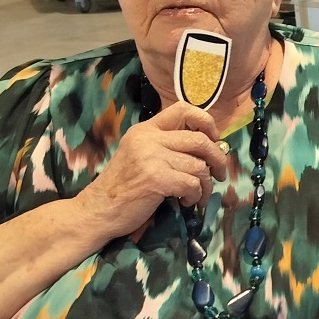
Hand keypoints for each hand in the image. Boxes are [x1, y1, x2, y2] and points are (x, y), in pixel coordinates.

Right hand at [73, 102, 228, 240]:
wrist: (98, 209)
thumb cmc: (124, 185)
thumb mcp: (141, 155)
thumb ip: (168, 146)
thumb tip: (211, 146)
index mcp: (146, 129)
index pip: (183, 109)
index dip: (206, 122)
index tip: (214, 139)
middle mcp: (148, 139)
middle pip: (199, 140)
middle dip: (217, 159)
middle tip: (220, 174)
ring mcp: (151, 158)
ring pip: (199, 166)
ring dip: (206, 184)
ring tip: (199, 195)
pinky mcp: (156, 179)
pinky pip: (192, 184)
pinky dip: (195, 196)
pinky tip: (187, 202)